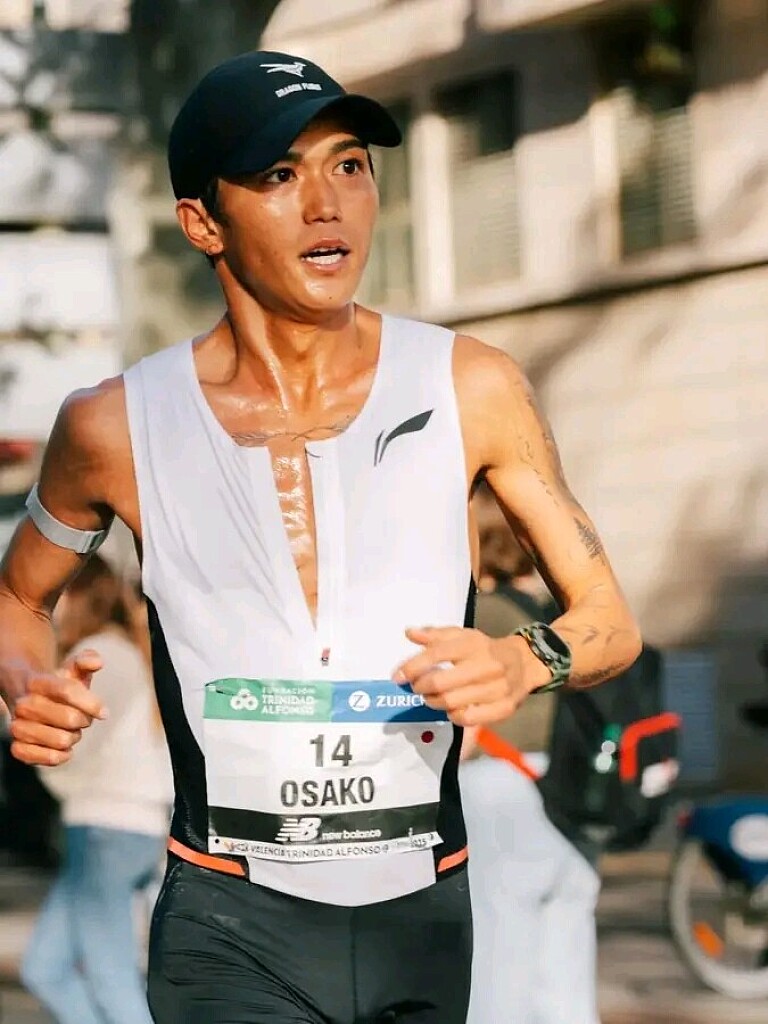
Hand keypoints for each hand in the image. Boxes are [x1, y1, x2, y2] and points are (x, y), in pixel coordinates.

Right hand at [9, 650, 105, 765]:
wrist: (30, 700)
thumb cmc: (60, 685)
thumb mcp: (72, 669)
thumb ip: (87, 659)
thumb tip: (98, 662)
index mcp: (37, 682)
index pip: (68, 691)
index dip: (92, 703)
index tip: (105, 713)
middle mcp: (23, 704)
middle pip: (70, 719)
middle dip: (84, 721)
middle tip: (81, 719)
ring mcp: (17, 727)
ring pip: (61, 740)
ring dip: (73, 738)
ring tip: (68, 730)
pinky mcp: (17, 748)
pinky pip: (48, 759)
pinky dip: (61, 756)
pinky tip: (62, 748)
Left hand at [394, 626, 533, 726]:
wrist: (524, 663)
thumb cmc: (485, 650)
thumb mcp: (462, 636)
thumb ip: (435, 635)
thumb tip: (409, 633)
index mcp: (473, 644)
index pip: (436, 654)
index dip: (412, 666)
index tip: (398, 676)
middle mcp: (486, 665)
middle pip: (440, 682)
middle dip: (421, 687)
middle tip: (416, 687)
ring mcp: (497, 688)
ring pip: (452, 702)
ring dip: (433, 702)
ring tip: (430, 697)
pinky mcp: (503, 707)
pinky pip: (468, 718)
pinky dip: (453, 716)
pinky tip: (450, 709)